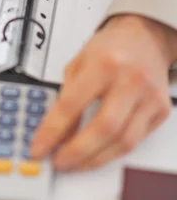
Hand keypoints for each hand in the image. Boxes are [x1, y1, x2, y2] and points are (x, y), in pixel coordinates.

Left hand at [31, 15, 174, 170]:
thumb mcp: (78, 63)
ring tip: (75, 163)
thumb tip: (54, 134)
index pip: (72, 105)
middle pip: (104, 128)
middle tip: (59, 161)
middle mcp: (130, 80)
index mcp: (104, 63)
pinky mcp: (160, 110)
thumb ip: (65, 97)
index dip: (52, 131)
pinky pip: (136, 141)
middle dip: (77, 152)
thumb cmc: (110, 47)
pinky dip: (113, 151)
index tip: (39, 147)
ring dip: (95, 159)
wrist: (145, 36)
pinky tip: (98, 152)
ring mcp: (149, 97)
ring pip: (123, 142)